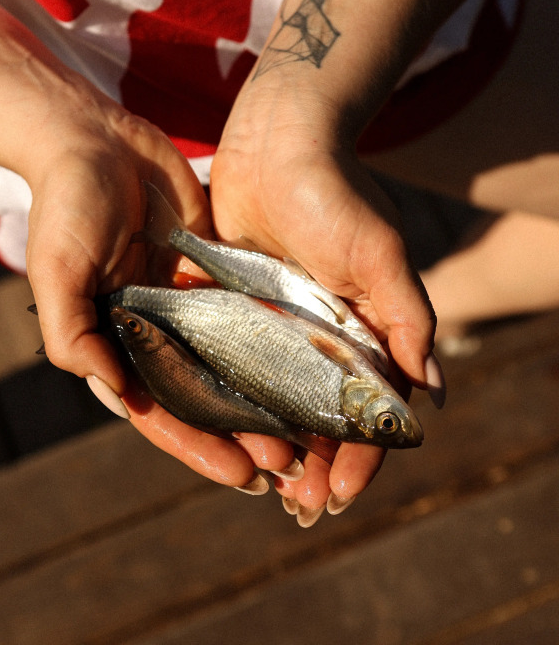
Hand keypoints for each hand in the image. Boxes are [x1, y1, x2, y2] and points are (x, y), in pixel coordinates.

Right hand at [23, 88, 307, 497]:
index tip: (243, 475)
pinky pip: (247, 316)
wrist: (96, 137)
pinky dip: (275, 346)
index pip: (159, 412)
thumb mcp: (56, 269)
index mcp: (113, 343)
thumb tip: (118, 393)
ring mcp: (184, 306)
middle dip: (242, 436)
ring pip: (231, 366)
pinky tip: (309, 367)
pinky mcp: (212, 274)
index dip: (198, 447)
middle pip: (203, 400)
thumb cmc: (66, 203)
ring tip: (308, 433)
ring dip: (264, 401)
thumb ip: (75, 333)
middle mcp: (152, 334)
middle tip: (291, 466)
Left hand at [210, 75, 438, 515]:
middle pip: (320, 416)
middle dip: (314, 464)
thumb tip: (432, 396)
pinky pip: (227, 361)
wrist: (278, 137)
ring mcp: (274, 323)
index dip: (360, 457)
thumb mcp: (377, 253)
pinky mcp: (231, 304)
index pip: (368, 411)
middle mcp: (321, 335)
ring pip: (274, 399)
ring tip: (256, 482)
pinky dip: (226, 397)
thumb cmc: (335, 192)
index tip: (337, 496)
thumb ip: (406, 318)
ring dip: (270, 442)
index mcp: (363, 332)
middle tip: (297, 506)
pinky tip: (212, 428)